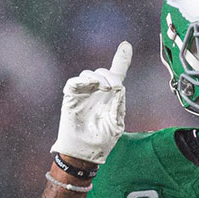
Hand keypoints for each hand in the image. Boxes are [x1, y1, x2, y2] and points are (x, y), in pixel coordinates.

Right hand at [51, 41, 131, 164]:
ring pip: (89, 73)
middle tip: (114, 88)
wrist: (85, 152)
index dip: (122, 58)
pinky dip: (84, 80)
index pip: (117, 74)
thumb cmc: (102, 141)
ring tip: (105, 89)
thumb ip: (118, 103)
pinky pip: (75, 81)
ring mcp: (84, 93)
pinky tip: (92, 85)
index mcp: (111, 97)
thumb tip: (119, 85)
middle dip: (111, 75)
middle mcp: (97, 92)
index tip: (127, 45)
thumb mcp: (116, 122)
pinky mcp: (71, 97)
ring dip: (99, 77)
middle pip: (104, 71)